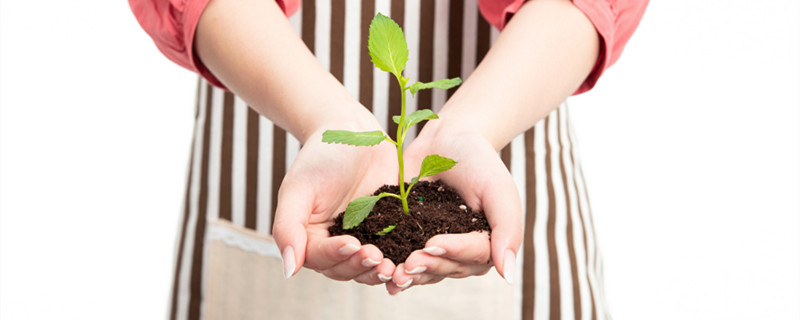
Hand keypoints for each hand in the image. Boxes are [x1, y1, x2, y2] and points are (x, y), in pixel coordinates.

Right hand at [271, 114, 398, 284]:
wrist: (353, 133)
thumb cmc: (320, 156)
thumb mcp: (298, 189)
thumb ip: (287, 229)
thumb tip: (288, 271)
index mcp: (310, 238)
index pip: (320, 258)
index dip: (336, 256)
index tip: (352, 245)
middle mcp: (336, 244)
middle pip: (346, 269)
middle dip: (361, 266)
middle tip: (378, 258)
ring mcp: (365, 239)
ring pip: (370, 267)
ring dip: (380, 270)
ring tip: (394, 267)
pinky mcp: (389, 231)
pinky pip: (396, 250)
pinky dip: (402, 258)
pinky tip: (413, 257)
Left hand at [384, 123, 522, 293]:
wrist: (446, 141)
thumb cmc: (478, 162)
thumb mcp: (498, 189)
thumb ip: (508, 229)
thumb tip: (509, 276)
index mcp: (488, 244)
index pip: (474, 255)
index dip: (453, 251)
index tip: (433, 244)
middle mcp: (462, 254)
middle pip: (448, 268)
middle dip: (428, 266)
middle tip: (409, 261)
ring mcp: (435, 250)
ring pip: (425, 271)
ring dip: (410, 274)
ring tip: (393, 273)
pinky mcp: (410, 242)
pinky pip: (403, 259)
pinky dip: (392, 267)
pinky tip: (379, 272)